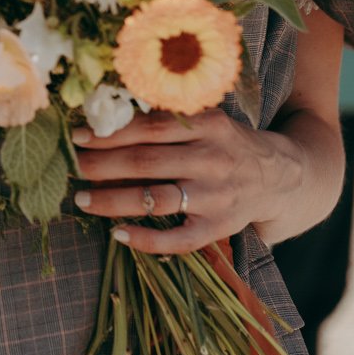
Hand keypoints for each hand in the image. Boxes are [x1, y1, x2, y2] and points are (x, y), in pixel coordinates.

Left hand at [69, 108, 324, 254]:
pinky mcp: (220, 227)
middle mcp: (213, 159)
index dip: (111, 132)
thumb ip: (170, 119)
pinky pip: (179, 240)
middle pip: (146, 162)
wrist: (282, 175)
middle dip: (102, 165)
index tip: (78, 135)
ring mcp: (217, 196)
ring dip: (113, 200)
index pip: (151, 127)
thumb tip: (110, 115)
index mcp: (209, 126)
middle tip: (71, 167)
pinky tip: (117, 234)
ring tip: (82, 199)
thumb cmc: (228, 144)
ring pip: (156, 200)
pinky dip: (146, 240)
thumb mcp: (208, 120)